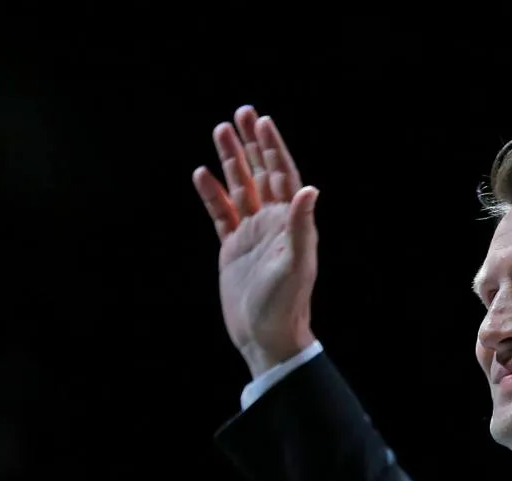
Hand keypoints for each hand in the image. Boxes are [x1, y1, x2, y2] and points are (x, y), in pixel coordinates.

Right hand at [192, 106, 318, 375]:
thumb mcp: (296, 263)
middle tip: (241, 112)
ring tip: (219, 130)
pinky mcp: (232, 249)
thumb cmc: (286, 303)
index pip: (282, 175)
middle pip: (260, 173)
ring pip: (238, 188)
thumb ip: (301, 226)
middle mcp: (272, 223)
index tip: (262, 120)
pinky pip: (220, 215)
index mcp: (290, 223)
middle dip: (251, 144)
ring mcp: (251, 234)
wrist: (266, 336)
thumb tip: (309, 189)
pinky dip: (211, 195)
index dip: (272, 147)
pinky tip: (201, 174)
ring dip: (230, 161)